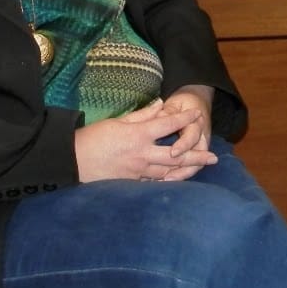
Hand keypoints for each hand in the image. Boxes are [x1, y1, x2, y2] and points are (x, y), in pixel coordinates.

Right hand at [73, 97, 217, 183]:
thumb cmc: (92, 138)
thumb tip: (160, 104)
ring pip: (169, 171)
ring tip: (201, 168)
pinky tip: (179, 180)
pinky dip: (169, 180)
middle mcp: (142, 154)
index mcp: (138, 135)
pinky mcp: (132, 184)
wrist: (73, 162)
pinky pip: (155, 182)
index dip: (184, 119)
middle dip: (197, 155)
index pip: (167, 125)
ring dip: (187, 169)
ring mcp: (138, 172)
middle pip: (176, 155)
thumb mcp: (117, 122)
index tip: (197, 114)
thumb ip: (142, 115)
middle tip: (213, 157)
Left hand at [155, 85, 214, 174]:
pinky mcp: (196, 154)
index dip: (183, 144)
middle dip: (184, 168)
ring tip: (166, 182)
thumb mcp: (175, 102)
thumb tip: (158, 116)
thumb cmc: (184, 103)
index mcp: (196, 122)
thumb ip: (167, 111)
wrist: (199, 103)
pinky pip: (190, 167)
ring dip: (182, 174)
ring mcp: (200, 147)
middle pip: (196, 157)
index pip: (192, 135)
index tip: (173, 152)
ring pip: (195, 165)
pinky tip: (165, 182)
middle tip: (168, 177)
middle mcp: (201, 137)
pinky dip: (180, 175)